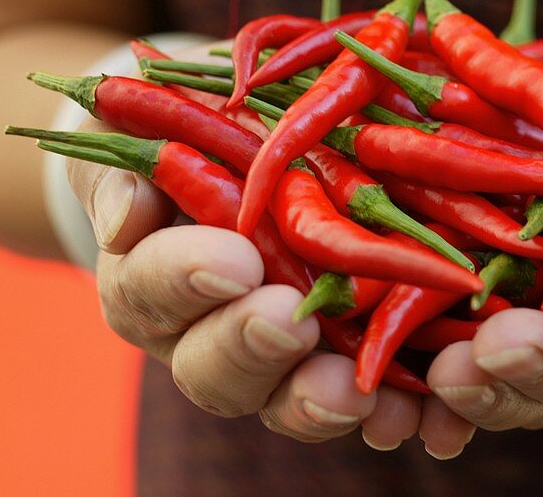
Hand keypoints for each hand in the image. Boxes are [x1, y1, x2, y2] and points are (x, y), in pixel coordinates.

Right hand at [64, 41, 424, 448]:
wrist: (246, 146)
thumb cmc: (182, 133)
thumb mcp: (140, 131)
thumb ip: (124, 168)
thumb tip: (126, 215)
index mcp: (149, 279)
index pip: (150, 289)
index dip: (184, 279)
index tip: (233, 259)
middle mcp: (206, 333)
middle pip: (214, 368)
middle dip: (250, 348)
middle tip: (287, 323)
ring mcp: (277, 356)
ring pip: (285, 399)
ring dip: (318, 401)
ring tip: (355, 393)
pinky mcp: (343, 360)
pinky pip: (362, 400)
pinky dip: (390, 412)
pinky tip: (418, 412)